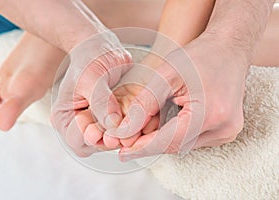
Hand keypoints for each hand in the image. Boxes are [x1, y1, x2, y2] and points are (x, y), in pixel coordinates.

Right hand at [51, 31, 131, 156]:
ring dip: (123, 137)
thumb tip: (112, 125)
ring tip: (136, 128)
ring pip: (108, 142)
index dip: (94, 139)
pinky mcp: (109, 120)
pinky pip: (119, 132)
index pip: (77, 139)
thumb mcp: (92, 77)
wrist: (101, 48)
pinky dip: (130, 130)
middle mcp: (77, 124)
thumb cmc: (90, 57)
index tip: (111, 134)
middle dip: (111, 140)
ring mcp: (94, 123)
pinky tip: (141, 123)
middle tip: (127, 133)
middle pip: (93, 145)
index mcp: (63, 116)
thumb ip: (101, 102)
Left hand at [115, 34, 248, 160]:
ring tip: (150, 121)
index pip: (168, 141)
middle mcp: (223, 128)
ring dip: (163, 137)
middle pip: (176, 145)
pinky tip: (169, 119)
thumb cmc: (199, 56)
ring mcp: (227, 131)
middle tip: (130, 136)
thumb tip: (126, 130)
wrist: (228, 49)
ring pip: (184, 144)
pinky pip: (194, 139)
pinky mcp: (226, 131)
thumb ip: (145, 104)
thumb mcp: (166, 75)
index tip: (123, 152)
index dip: (142, 148)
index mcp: (209, 114)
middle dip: (150, 142)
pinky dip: (177, 133)